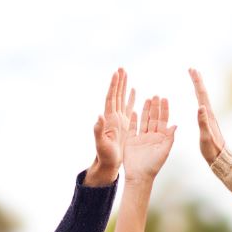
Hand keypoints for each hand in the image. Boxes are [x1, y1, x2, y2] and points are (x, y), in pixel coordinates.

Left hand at [87, 68, 127, 186]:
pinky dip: (130, 98)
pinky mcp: (124, 124)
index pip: (111, 98)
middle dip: (119, 81)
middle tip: (121, 68)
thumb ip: (98, 129)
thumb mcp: (101, 143)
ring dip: (123, 86)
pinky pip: (128, 107)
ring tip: (125, 73)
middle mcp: (113, 116)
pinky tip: (133, 90)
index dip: (114, 86)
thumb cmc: (104, 155)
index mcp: (109, 119)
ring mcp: (118, 119)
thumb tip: (98, 116)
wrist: (108, 163)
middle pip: (116, 95)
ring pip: (122, 98)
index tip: (117, 73)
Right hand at [121, 95, 174, 184]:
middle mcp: (152, 136)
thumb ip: (169, 138)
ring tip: (147, 99)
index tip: (165, 99)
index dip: (164, 110)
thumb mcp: (164, 152)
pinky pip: (133, 127)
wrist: (139, 175)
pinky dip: (133, 119)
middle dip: (155, 107)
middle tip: (156, 95)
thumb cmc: (153, 166)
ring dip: (145, 110)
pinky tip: (134, 110)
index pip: (163, 120)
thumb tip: (175, 125)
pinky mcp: (131, 140)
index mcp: (161, 138)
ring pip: (144, 120)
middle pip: (154, 118)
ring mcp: (141, 137)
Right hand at [189, 68, 229, 164]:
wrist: (221, 158)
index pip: (202, 95)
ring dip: (198, 87)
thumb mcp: (206, 137)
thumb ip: (203, 123)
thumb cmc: (212, 150)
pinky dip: (199, 97)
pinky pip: (202, 105)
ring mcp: (209, 117)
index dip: (197, 82)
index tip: (193, 71)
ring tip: (195, 78)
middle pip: (203, 93)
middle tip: (192, 69)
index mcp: (208, 116)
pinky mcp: (208, 122)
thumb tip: (200, 106)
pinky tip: (198, 99)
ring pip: (203, 98)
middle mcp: (209, 114)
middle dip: (197, 81)